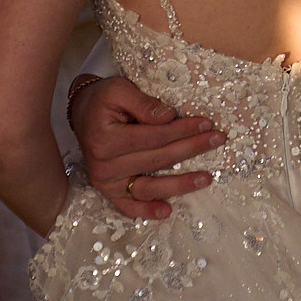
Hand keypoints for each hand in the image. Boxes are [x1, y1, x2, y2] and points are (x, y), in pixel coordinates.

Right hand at [70, 75, 222, 220]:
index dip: (183, 129)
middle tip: (217, 140)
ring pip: (149, 186)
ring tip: (206, 178)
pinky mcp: (108, 192)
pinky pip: (128, 206)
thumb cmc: (103, 100)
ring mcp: (106, 182)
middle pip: (158, 159)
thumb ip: (143, 103)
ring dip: (180, 184)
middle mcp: (104, 165)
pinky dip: (147, 211)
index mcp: (106, 139)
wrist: (82, 115)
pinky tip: (167, 211)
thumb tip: (169, 116)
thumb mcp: (119, 89)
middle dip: (191, 148)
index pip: (155, 136)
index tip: (207, 123)